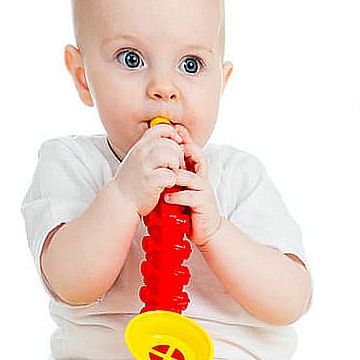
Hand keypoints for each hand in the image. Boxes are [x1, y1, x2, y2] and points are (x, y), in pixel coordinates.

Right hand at [110, 122, 185, 215]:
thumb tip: (174, 140)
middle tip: (175, 166)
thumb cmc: (133, 180)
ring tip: (172, 173)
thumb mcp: (139, 158)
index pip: (161, 128)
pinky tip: (167, 184)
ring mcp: (144, 167)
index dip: (173, 134)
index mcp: (141, 146)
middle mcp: (141, 154)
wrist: (120, 199)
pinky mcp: (149, 181)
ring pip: (169, 156)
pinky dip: (172, 180)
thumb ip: (152, 149)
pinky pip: (169, 175)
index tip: (177, 145)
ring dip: (175, 165)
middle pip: (169, 143)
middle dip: (178, 154)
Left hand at [164, 130, 223, 245]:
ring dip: (176, 176)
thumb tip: (156, 166)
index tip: (175, 130)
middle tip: (173, 146)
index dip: (186, 140)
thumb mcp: (180, 190)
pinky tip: (166, 198)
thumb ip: (172, 178)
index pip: (193, 152)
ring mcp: (204, 191)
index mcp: (195, 174)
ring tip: (164, 177)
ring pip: (191, 177)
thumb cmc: (189, 210)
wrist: (204, 230)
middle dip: (186, 150)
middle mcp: (202, 180)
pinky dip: (177, 197)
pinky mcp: (203, 204)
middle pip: (198, 158)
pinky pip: (190, 197)